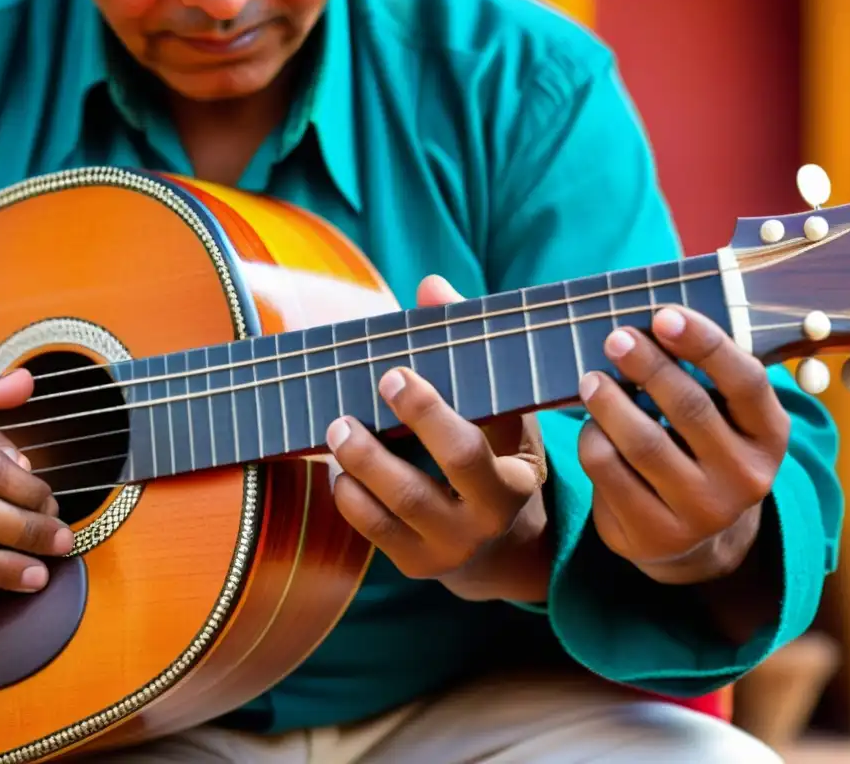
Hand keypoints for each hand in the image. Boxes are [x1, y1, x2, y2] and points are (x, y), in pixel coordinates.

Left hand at [326, 276, 552, 601]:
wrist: (502, 543)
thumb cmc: (498, 457)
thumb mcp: (500, 411)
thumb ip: (467, 350)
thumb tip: (431, 285)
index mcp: (513, 480)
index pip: (471, 447)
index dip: (427, 411)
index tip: (394, 372)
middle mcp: (486, 520)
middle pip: (431, 482)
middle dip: (389, 440)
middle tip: (357, 402)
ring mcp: (449, 548)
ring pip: (397, 508)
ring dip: (359, 465)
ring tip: (336, 429)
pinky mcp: (417, 565)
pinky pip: (374, 533)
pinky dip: (350, 498)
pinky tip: (338, 470)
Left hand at [577, 306, 789, 584]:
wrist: (692, 539)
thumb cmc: (699, 453)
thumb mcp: (721, 418)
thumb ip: (702, 376)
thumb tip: (648, 325)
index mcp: (769, 435)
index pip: (745, 381)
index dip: (704, 343)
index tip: (664, 315)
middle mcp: (746, 477)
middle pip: (689, 407)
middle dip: (647, 365)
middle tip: (615, 338)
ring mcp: (703, 512)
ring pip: (645, 442)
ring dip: (610, 402)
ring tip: (591, 379)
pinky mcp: (657, 533)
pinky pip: (611, 471)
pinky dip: (593, 439)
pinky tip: (591, 426)